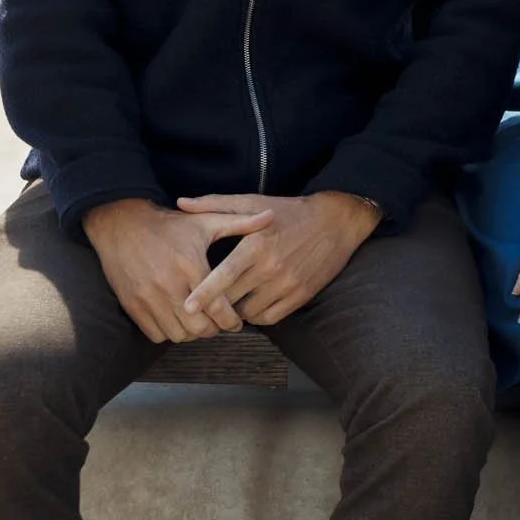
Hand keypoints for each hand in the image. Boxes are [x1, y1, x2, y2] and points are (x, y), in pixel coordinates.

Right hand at [83, 197, 274, 342]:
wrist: (123, 225)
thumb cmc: (171, 225)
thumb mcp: (206, 221)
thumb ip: (240, 222)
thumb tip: (271, 216)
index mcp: (191, 266)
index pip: (218, 307)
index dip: (231, 320)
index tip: (238, 322)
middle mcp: (169, 286)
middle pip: (199, 327)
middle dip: (214, 329)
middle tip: (220, 324)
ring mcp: (148, 298)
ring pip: (178, 334)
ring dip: (192, 333)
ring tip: (201, 323)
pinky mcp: (132, 306)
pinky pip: (155, 334)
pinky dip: (169, 332)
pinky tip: (179, 321)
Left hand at [177, 191, 380, 325]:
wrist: (337, 221)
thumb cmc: (290, 211)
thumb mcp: (254, 202)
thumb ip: (216, 204)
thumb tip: (182, 202)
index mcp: (256, 244)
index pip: (224, 275)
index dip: (204, 293)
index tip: (186, 307)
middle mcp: (272, 266)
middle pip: (232, 299)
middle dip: (217, 304)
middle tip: (206, 303)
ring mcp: (288, 283)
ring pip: (249, 313)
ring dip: (237, 310)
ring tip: (234, 299)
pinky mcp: (302, 295)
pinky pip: (269, 318)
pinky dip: (257, 315)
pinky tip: (254, 303)